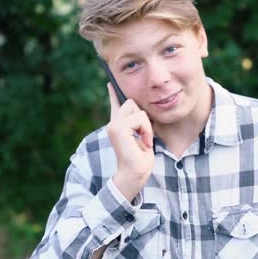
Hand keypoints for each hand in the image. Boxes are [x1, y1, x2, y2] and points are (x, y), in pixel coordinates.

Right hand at [105, 83, 154, 200]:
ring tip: (144, 141)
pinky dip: (146, 130)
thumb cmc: (141, 161)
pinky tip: (144, 143)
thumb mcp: (143, 137)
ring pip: (137, 110)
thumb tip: (141, 113)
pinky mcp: (117, 128)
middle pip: (132, 103)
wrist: (135, 175)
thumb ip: (139, 124)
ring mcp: (113, 125)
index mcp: (118, 126)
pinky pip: (140, 118)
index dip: (114, 94)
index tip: (110, 83)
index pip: (116, 105)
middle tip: (144, 137)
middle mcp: (113, 124)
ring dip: (146, 126)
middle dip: (143, 118)